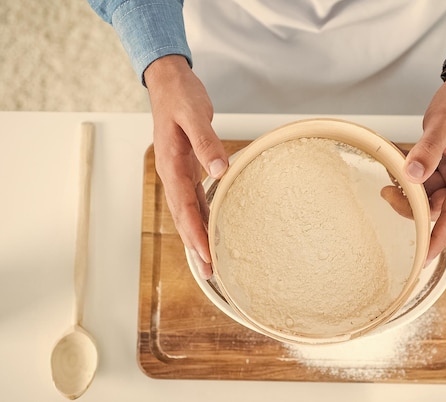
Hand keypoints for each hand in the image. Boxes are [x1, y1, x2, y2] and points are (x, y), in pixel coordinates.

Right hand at [144, 55, 227, 278]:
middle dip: (196, 247)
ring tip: (210, 263)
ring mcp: (178, 174)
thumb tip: (220, 171)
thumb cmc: (180, 97)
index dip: (195, 233)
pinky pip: (194, 200)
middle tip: (210, 274)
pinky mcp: (187, 169)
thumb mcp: (194, 115)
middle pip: (183, 218)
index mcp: (171, 165)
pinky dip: (202, 218)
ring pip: (188, 213)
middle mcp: (172, 175)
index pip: (184, 207)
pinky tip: (211, 231)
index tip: (208, 255)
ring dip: (198, 237)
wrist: (169, 83)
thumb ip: (207, 142)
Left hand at [404, 66, 445, 262]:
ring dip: (410, 186)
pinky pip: (428, 176)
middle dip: (411, 203)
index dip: (437, 237)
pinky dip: (413, 172)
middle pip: (437, 206)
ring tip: (392, 172)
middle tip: (387, 192)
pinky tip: (402, 161)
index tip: (424, 257)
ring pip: (430, 192)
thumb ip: (426, 153)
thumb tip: (412, 175)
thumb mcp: (441, 128)